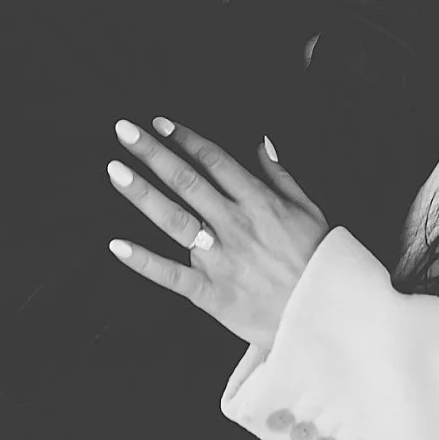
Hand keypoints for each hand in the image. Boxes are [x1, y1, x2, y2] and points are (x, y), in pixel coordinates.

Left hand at [107, 117, 329, 341]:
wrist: (324, 316)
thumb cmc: (319, 263)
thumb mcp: (310, 211)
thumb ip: (281, 176)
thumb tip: (261, 143)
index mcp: (259, 202)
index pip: (214, 161)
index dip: (185, 139)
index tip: (161, 123)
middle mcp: (235, 225)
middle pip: (186, 181)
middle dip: (153, 152)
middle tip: (124, 130)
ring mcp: (220, 259)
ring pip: (174, 219)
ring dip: (142, 193)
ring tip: (115, 170)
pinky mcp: (212, 293)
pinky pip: (171, 275)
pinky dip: (143, 261)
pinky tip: (117, 245)